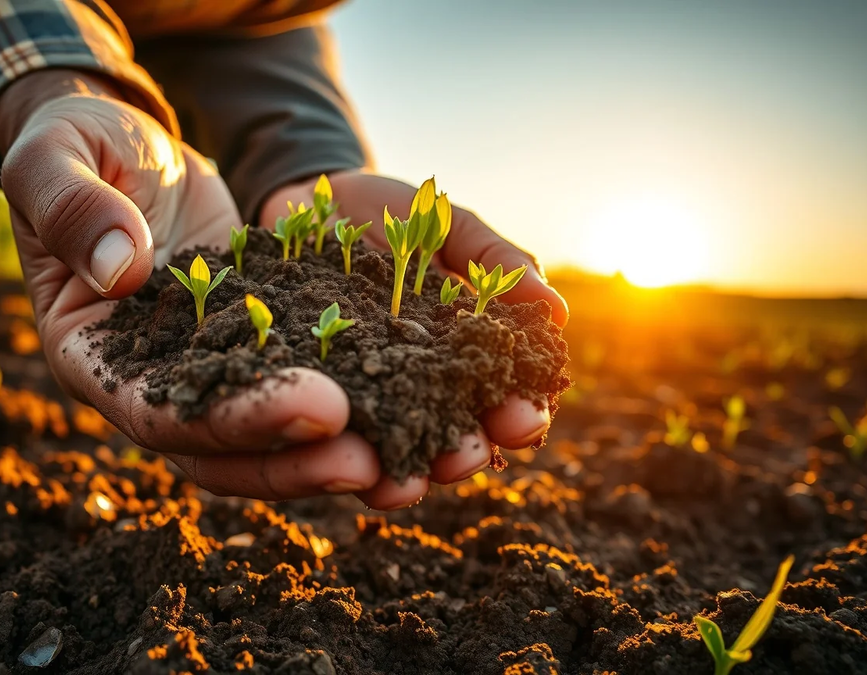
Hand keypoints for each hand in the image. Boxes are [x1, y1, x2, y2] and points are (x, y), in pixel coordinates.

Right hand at [0, 71, 386, 503]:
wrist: (122, 143)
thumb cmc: (72, 147)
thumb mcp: (55, 161)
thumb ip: (74, 208)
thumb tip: (121, 270)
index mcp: (91, 356)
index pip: (160, 412)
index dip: (236, 422)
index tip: (319, 409)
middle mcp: (153, 379)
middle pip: (224, 448)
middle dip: (298, 459)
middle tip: (377, 459)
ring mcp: (209, 364)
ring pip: (271, 431)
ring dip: (336, 445)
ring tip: (408, 448)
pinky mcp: (258, 336)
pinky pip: (307, 371)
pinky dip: (358, 385)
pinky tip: (416, 389)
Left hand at [260, 170, 568, 506]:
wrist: (311, 199)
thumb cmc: (393, 213)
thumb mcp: (448, 225)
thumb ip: (499, 262)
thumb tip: (556, 313)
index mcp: (469, 351)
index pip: (507, 396)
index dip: (522, 412)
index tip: (523, 417)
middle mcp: (425, 385)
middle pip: (457, 436)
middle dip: (465, 452)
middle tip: (464, 455)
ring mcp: (372, 394)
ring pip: (397, 449)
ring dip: (405, 473)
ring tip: (404, 483)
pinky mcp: (320, 395)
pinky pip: (333, 434)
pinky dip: (340, 454)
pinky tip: (345, 462)